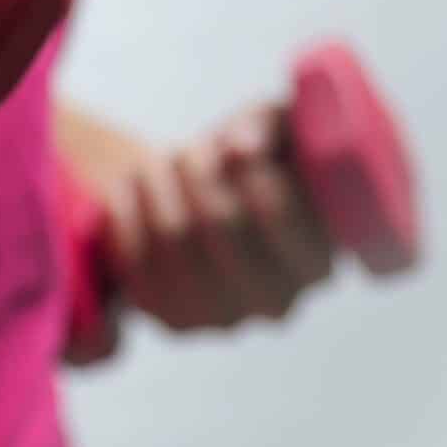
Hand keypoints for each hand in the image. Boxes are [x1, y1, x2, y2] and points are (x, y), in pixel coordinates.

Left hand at [64, 104, 335, 345]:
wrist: (208, 206)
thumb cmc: (256, 162)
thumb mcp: (277, 128)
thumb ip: (271, 126)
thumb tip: (242, 147)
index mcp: (318, 261)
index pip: (276, 212)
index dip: (244, 168)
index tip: (229, 144)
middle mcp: (279, 302)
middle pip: (218, 220)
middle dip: (197, 170)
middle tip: (192, 149)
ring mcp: (224, 319)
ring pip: (172, 235)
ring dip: (158, 184)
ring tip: (162, 163)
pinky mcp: (174, 320)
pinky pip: (134, 257)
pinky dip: (127, 211)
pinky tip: (134, 187)